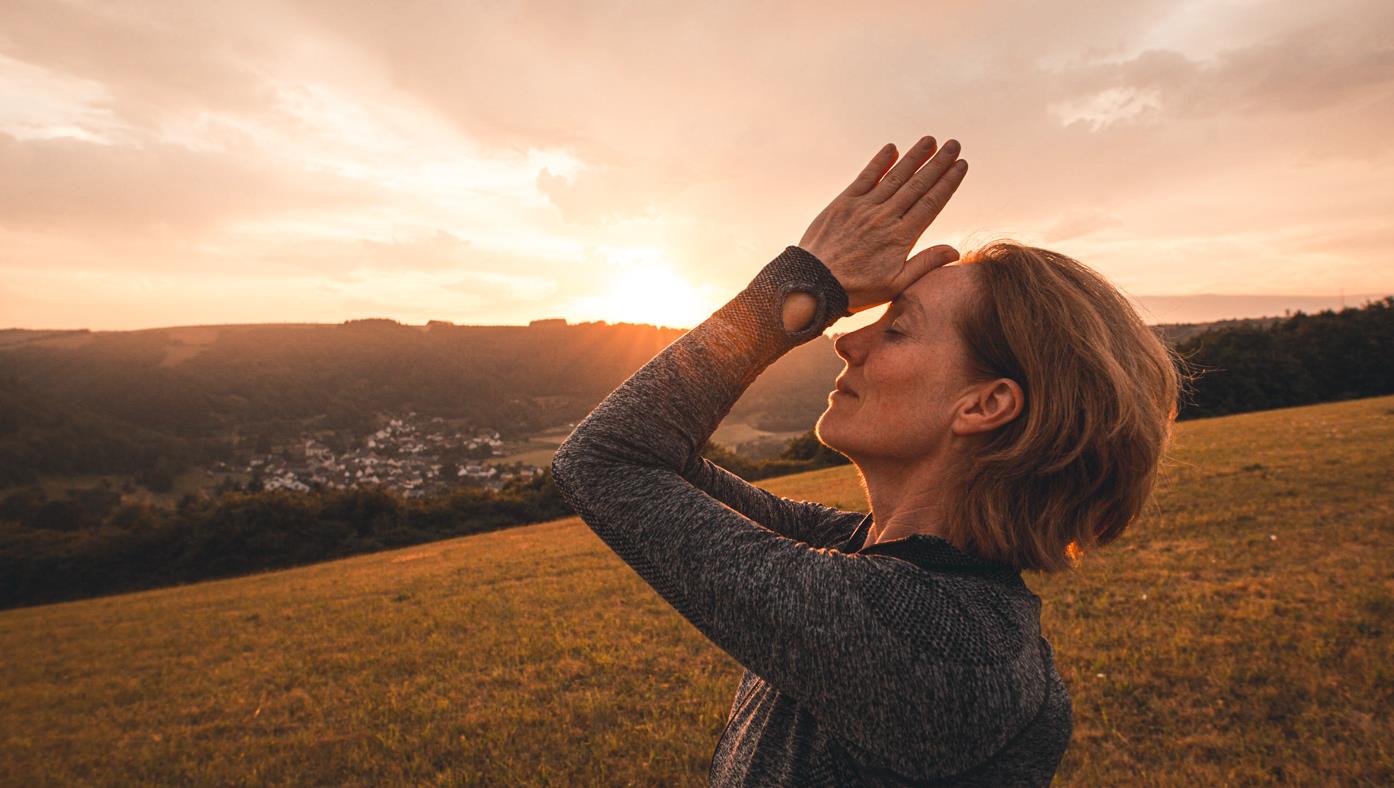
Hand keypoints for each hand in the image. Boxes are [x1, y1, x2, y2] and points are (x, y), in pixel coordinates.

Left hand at [798, 136, 967, 313]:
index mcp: (901, 237)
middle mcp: (885, 217)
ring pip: (894, 177)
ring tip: (930, 141)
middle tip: (954, 144)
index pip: (931, 203)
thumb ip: (925, 264)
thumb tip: (955, 252)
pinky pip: (865, 178)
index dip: (948, 182)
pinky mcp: (843, 203)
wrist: (814, 283)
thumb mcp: (896, 285)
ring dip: (914, 157)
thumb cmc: (856, 289)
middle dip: (938, 163)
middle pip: (917, 185)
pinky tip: (892, 148)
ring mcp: (864, 208)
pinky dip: (879, 162)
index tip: (961, 165)